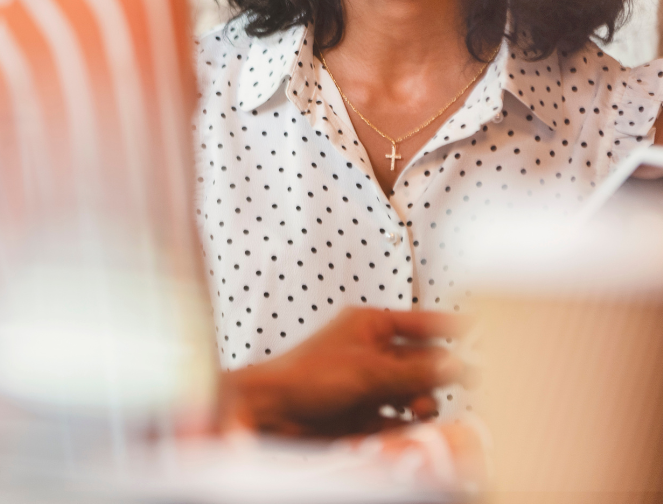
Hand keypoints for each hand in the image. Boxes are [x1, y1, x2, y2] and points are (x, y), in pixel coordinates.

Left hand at [218, 308, 468, 436]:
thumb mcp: (370, 371)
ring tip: (415, 414)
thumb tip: (462, 364)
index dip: (452, 329)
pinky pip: (399, 421)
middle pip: (423, 363)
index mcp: (370, 325)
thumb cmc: (306, 377)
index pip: (423, 323)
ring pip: (414, 395)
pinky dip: (404, 428)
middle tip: (452, 387)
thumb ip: (418, 371)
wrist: (270, 414)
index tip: (484, 335)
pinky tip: (401, 432)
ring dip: (420, 406)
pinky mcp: (364, 415)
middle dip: (435, 377)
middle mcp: (372, 352)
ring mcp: (369, 384)